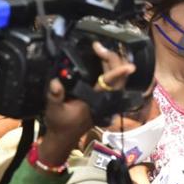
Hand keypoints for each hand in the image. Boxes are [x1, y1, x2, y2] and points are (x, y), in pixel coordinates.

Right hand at [40, 43, 134, 164]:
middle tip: (98, 46)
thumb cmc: (60, 124)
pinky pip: (112, 80)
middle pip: (119, 77)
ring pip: (118, 78)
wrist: (63, 137)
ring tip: (99, 49)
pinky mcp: (102, 96)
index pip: (109, 84)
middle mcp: (104, 98)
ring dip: (112, 62)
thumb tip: (56, 82)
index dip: (118, 73)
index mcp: (95, 100)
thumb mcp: (53, 110)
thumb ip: (55, 96)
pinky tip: (101, 59)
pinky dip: (110, 68)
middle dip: (112, 59)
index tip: (129, 66)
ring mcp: (105, 97)